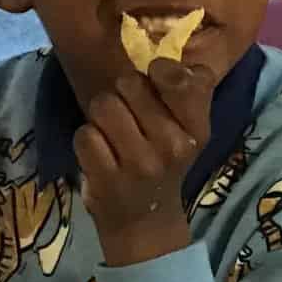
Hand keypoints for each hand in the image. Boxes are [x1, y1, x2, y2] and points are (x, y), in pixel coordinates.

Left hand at [77, 59, 212, 266]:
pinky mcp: (107, 178)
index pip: (181, 79)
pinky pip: (84, 134)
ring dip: (100, 115)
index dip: (160, 71)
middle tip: (129, 117)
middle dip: (122, 94)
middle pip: (129, 84)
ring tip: (111, 134)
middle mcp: (172, 145)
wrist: (146, 223)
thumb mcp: (190, 133)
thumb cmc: (165, 166)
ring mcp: (139, 164)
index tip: (155, 80)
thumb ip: (188, 94)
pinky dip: (86, 141)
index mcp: (197, 130)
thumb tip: (176, 58)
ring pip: (103, 105)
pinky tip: (99, 155)